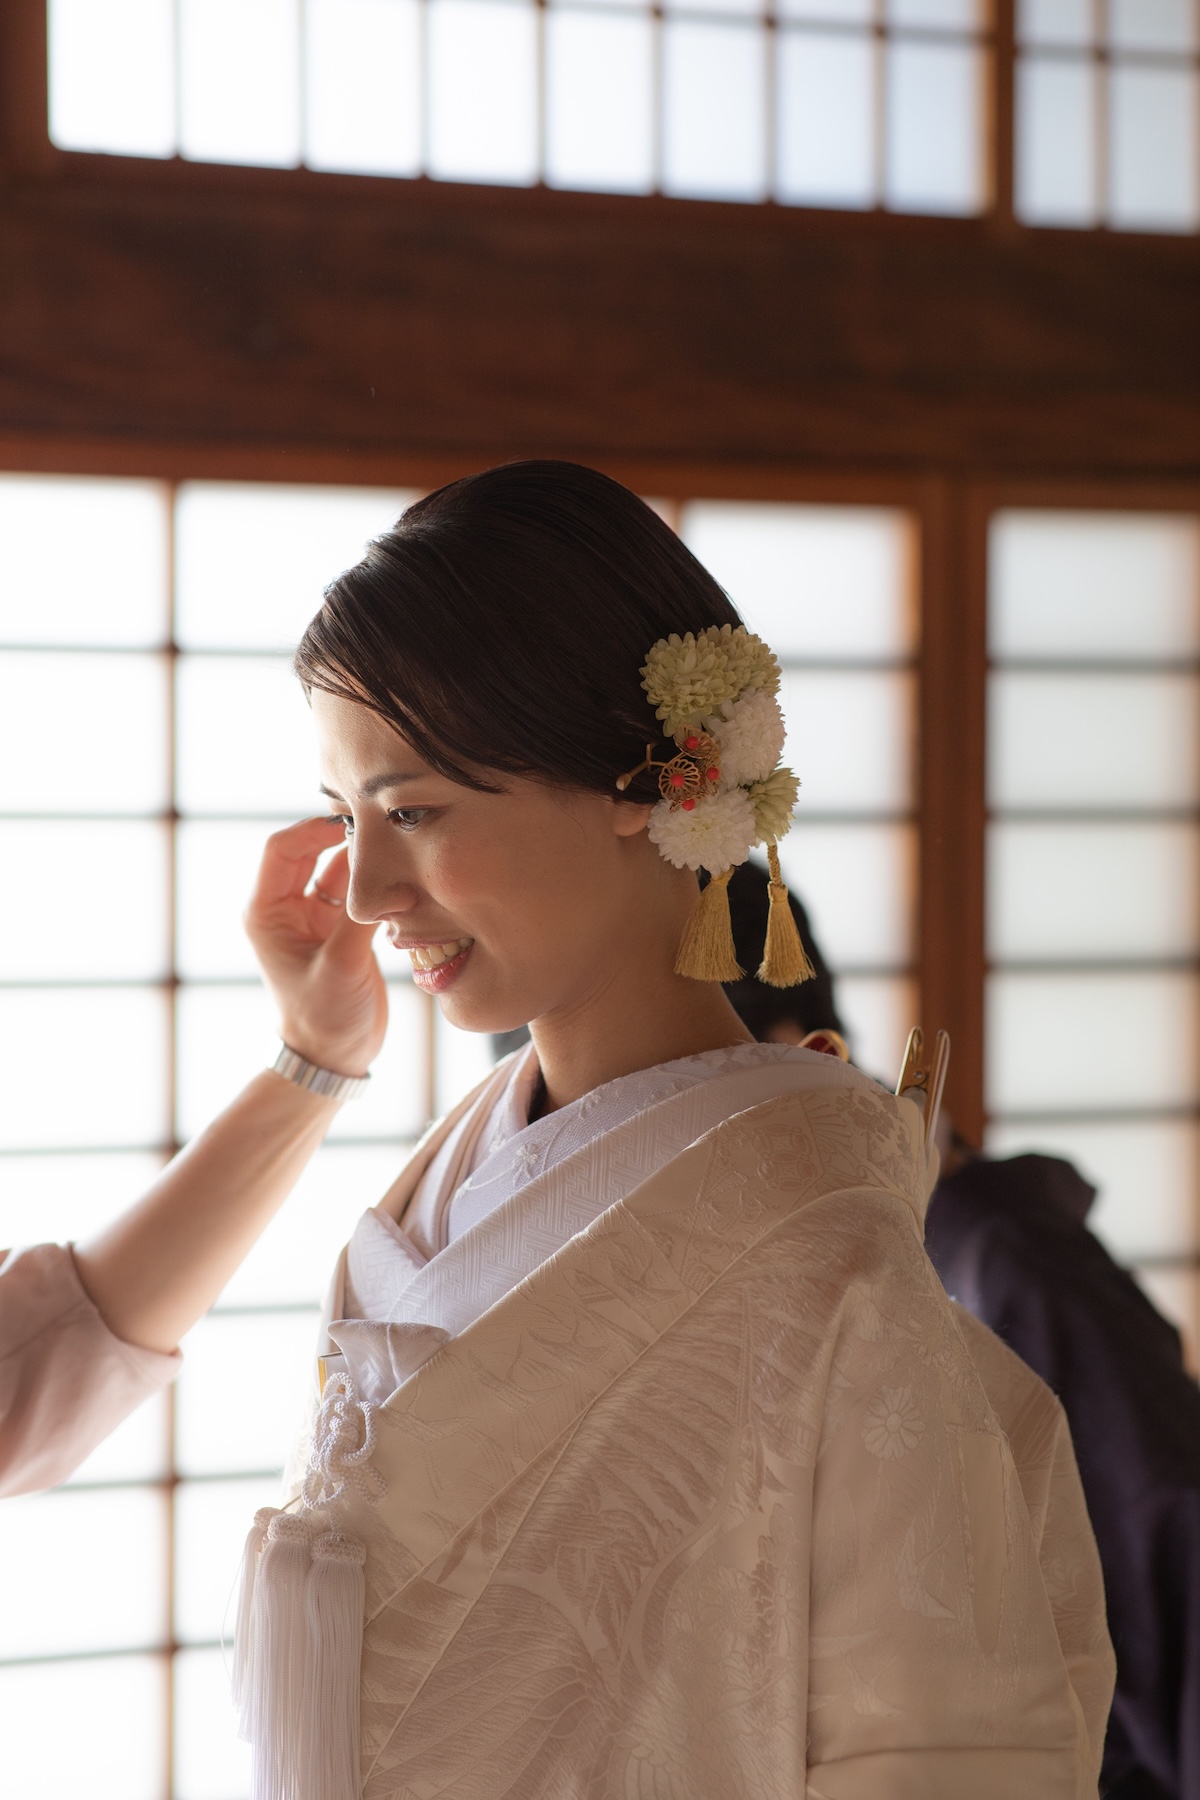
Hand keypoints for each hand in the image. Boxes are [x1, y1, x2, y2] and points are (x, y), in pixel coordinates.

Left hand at [244, 817, 386, 1076]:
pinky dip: (377, 883)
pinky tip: (403, 880)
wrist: (334, 1058)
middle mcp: (287, 907)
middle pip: (311, 850)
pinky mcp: (341, 927)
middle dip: (342, 837)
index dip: (313, 828)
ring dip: (365, 861)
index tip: (351, 823)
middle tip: (382, 829)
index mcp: (267, 912)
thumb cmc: (323, 1019)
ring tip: (398, 851)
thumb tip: (388, 878)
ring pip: (339, 868)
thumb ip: (359, 919)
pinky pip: (358, 890)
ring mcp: (314, 916)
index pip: (281, 848)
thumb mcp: (341, 967)